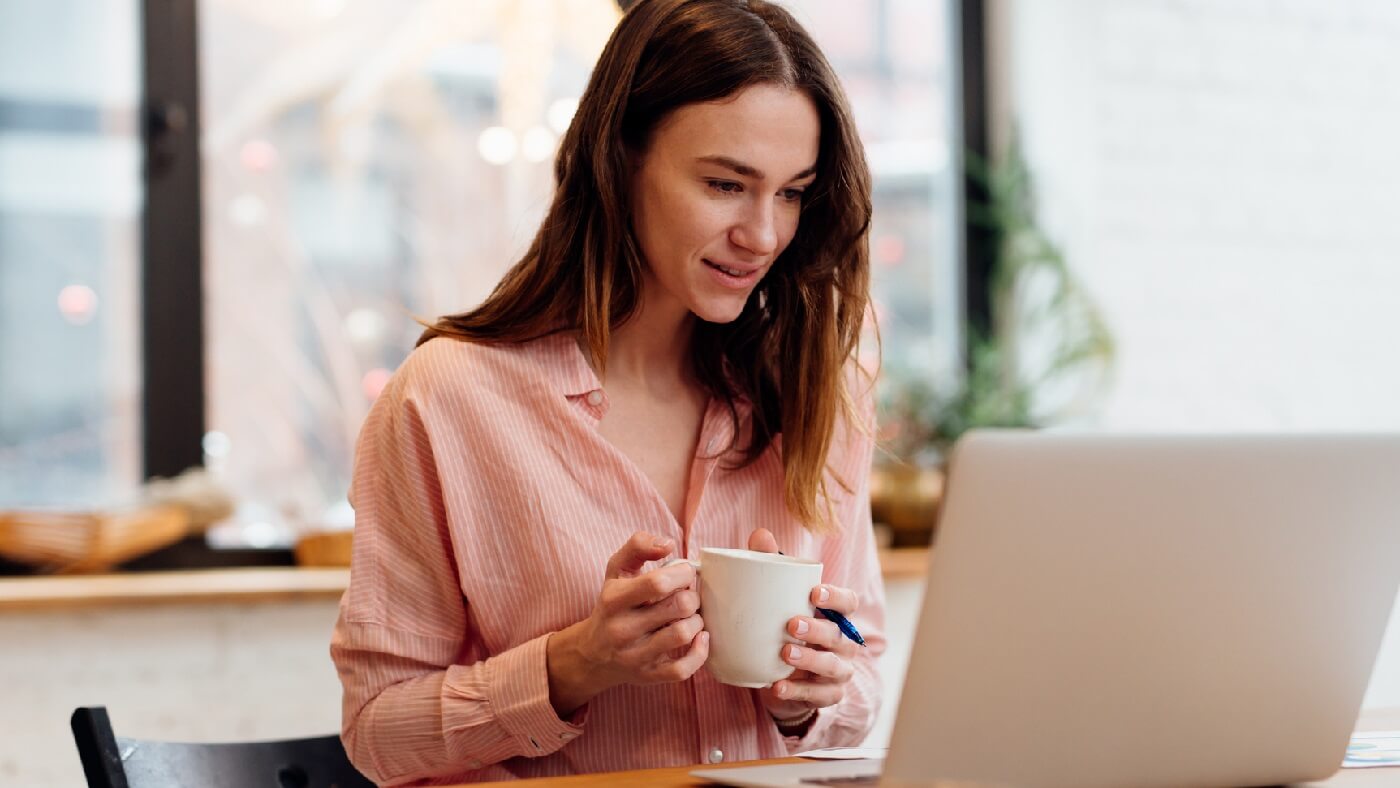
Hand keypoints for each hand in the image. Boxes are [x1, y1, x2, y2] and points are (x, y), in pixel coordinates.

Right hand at [546, 532, 707, 714]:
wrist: (592, 653)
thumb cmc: (612, 605)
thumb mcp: (616, 571)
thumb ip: (638, 546)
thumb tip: (667, 544)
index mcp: (614, 599)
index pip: (659, 582)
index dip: (683, 573)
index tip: (685, 574)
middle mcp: (621, 629)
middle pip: (678, 606)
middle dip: (693, 597)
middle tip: (689, 596)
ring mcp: (634, 656)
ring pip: (682, 634)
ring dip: (697, 621)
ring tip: (690, 616)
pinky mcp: (648, 676)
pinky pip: (682, 670)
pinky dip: (699, 653)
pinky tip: (699, 638)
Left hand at [745, 528, 859, 724]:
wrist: (784, 674)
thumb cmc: (787, 624)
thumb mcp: (779, 595)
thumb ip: (771, 564)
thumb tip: (759, 534)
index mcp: (835, 615)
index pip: (849, 602)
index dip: (836, 597)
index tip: (814, 592)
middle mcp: (843, 643)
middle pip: (839, 636)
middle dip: (817, 630)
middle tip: (791, 624)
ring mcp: (838, 671)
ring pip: (833, 667)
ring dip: (810, 661)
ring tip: (785, 653)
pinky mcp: (827, 695)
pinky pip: (818, 696)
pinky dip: (797, 692)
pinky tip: (776, 687)